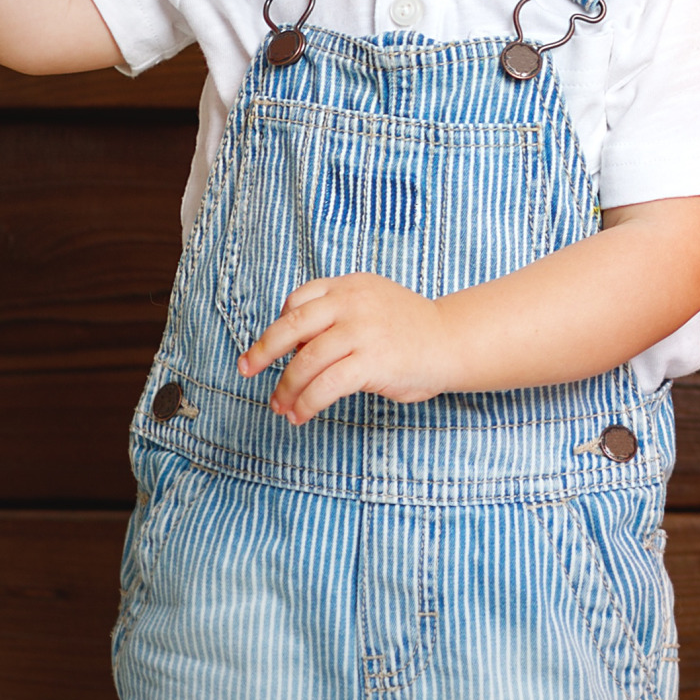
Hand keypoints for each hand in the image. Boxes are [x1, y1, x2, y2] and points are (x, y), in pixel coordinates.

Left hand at [239, 273, 460, 425]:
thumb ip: (338, 317)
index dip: (281, 324)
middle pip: (292, 326)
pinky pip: (325, 386)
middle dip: (263, 351)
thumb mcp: (372, 305)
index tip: (273, 346)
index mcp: (351, 286)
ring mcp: (361, 331)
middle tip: (247, 369)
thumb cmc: (409, 329)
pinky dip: (306, 403)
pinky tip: (302, 414)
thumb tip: (298, 348)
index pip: (300, 299)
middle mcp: (352, 303)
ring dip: (286, 389)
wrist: (452, 340)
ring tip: (281, 407)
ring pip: (305, 362)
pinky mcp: (370, 361)